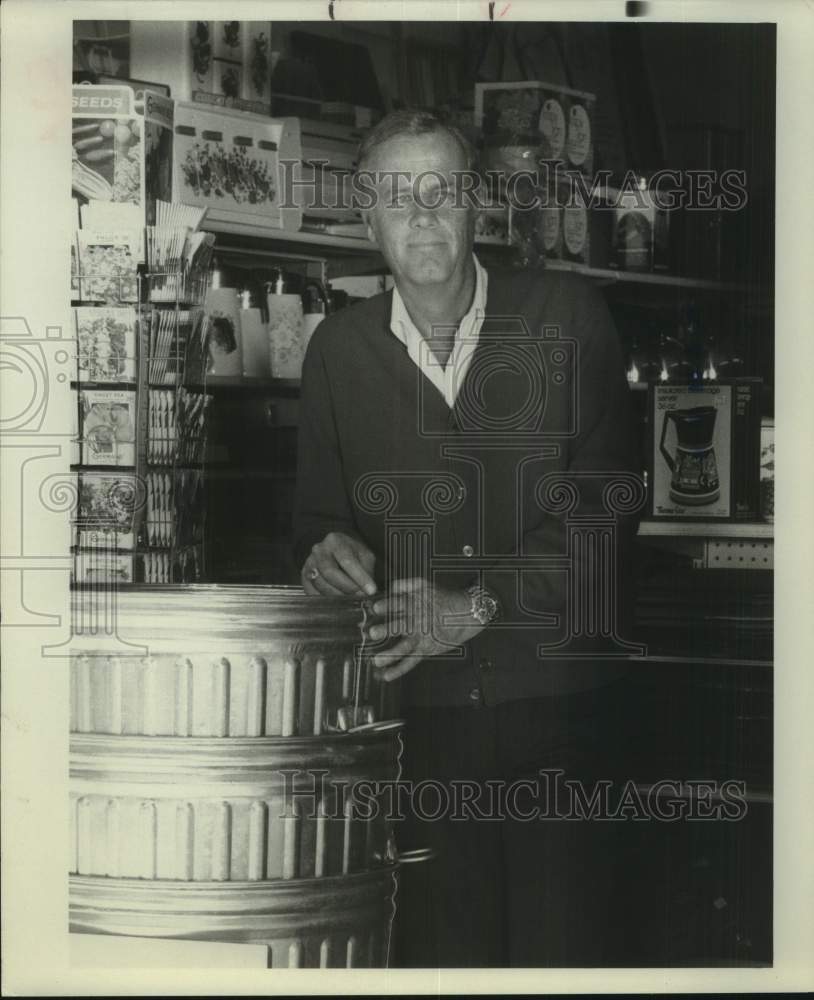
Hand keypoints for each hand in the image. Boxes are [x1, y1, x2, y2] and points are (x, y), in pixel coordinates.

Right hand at [301, 531, 377, 596]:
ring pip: (321, 584)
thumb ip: (367, 570)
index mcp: (335, 541)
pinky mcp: (304, 576)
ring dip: (338, 595)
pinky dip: (327, 599)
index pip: (347, 560)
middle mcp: (319, 550)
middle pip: (330, 572)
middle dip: (347, 587)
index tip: (371, 590)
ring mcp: (309, 563)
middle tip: (359, 595)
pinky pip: (313, 592)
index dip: (360, 577)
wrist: (334, 552)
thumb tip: (368, 590)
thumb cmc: (352, 554)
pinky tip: (337, 599)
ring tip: (350, 597)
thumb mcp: (364, 556)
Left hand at [368, 578, 483, 681]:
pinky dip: (398, 669)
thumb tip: (390, 588)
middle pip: (399, 626)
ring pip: (404, 647)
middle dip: (384, 630)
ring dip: (390, 654)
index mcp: (414, 605)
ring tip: (377, 661)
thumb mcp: (425, 585)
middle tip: (372, 633)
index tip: (375, 608)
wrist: (466, 613)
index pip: (398, 604)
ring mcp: (421, 638)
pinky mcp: (426, 650)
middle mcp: (416, 622)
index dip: (386, 606)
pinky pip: (411, 661)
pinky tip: (386, 675)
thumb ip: (405, 584)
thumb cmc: (443, 600)